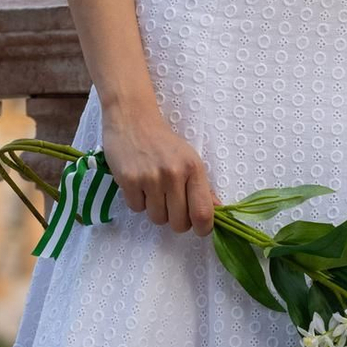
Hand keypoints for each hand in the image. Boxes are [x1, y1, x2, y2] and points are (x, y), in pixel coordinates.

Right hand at [101, 105, 218, 234]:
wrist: (132, 118)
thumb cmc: (163, 141)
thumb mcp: (189, 159)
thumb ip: (203, 187)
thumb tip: (218, 210)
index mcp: (193, 168)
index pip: (203, 213)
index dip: (202, 228)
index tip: (199, 228)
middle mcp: (174, 174)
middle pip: (179, 223)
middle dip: (176, 219)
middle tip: (171, 203)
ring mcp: (150, 178)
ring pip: (157, 219)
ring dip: (155, 210)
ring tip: (153, 189)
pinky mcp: (128, 180)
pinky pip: (137, 209)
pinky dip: (138, 201)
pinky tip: (138, 182)